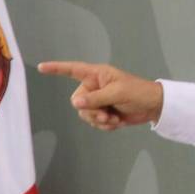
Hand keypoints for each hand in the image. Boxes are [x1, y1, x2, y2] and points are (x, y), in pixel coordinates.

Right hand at [37, 61, 163, 130]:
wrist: (153, 107)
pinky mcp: (104, 113)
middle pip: (78, 102)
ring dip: (99, 120)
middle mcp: (94, 87)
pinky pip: (95, 123)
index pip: (73, 70)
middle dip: (91, 111)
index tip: (41, 67)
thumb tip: (76, 103)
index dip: (56, 68)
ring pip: (85, 114)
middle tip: (107, 114)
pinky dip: (105, 126)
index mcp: (96, 75)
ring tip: (114, 119)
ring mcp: (99, 101)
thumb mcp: (117, 93)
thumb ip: (96, 98)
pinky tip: (116, 123)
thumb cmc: (137, 92)